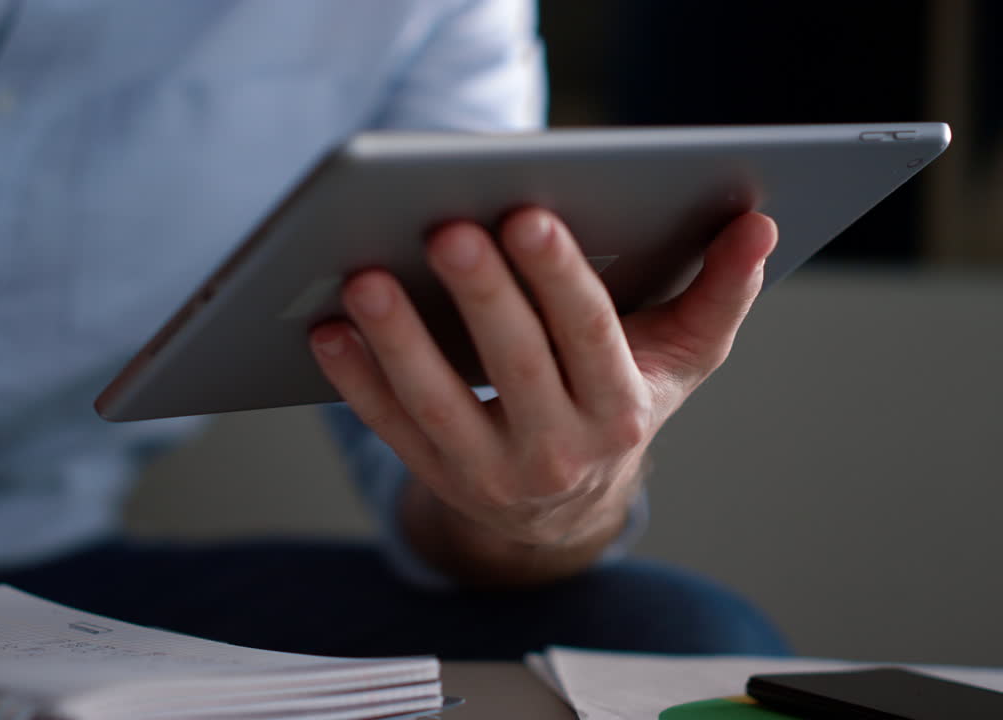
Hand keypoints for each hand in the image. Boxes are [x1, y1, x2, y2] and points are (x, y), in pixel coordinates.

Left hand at [310, 208, 776, 584]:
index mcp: (621, 407)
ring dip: (399, 343)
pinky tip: (327, 332)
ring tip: (364, 279)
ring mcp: (492, 472)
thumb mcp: (680, 357)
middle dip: (480, 296)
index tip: (528, 214)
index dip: (559, 278)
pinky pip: (391, 430)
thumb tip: (757, 223)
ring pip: (439, 405)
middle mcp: (559, 448)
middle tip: (444, 229)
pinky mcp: (439, 477)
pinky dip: (357, 383)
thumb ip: (720, 291)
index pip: (590, 336)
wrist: (567, 506)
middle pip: (514, 364)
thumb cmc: (619, 403)